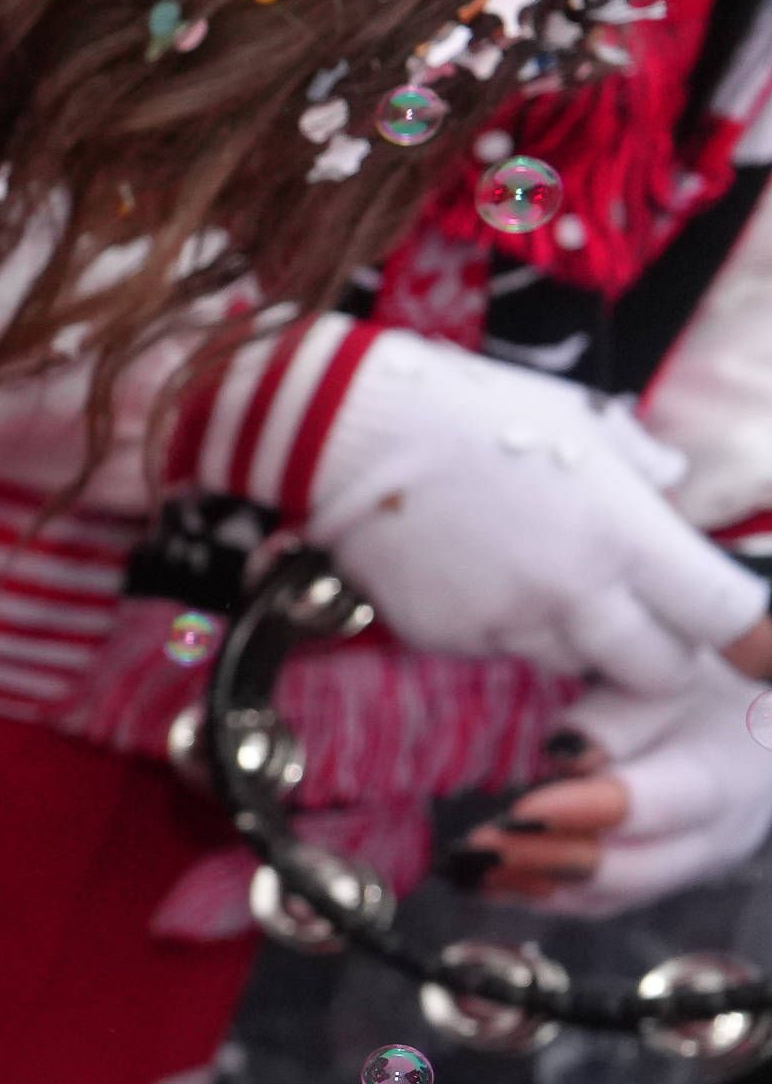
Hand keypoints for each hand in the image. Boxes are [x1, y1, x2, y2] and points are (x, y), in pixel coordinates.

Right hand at [309, 327, 770, 692]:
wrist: (350, 433)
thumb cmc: (475, 412)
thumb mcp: (581, 420)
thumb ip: (641, 462)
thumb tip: (668, 479)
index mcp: (627, 536)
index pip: (723, 616)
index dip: (743, 631)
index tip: (741, 633)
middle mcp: (575, 593)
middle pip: (657, 671)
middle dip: (660, 650)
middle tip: (640, 612)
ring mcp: (507, 623)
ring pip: (575, 663)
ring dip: (578, 636)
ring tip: (540, 573)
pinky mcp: (448, 638)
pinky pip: (500, 648)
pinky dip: (503, 624)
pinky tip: (476, 570)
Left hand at [477, 670, 771, 916]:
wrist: (745, 724)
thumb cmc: (695, 688)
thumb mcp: (659, 679)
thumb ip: (614, 718)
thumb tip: (566, 756)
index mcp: (725, 774)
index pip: (660, 804)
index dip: (590, 812)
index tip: (521, 812)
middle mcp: (715, 835)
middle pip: (634, 868)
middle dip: (547, 862)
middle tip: (476, 848)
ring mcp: (690, 865)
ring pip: (611, 896)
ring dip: (532, 886)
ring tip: (462, 870)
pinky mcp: (661, 878)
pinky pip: (599, 900)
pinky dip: (538, 892)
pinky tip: (481, 881)